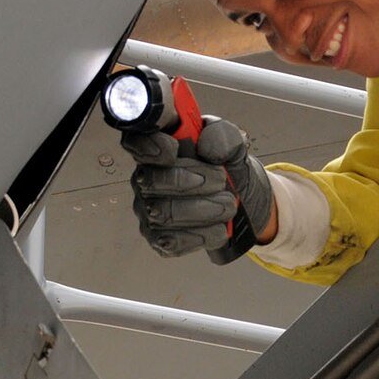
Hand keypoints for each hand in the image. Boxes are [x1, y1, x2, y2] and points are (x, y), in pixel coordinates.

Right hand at [123, 117, 274, 264]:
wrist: (243, 203)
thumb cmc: (228, 169)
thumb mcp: (234, 146)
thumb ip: (223, 137)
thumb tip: (207, 145)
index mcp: (159, 145)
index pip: (135, 140)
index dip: (147, 145)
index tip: (173, 149)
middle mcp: (146, 176)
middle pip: (149, 180)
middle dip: (186, 181)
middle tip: (221, 181)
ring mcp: (148, 209)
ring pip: (162, 212)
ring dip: (202, 210)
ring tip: (228, 205)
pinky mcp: (158, 238)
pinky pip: (170, 241)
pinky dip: (201, 235)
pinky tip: (218, 228)